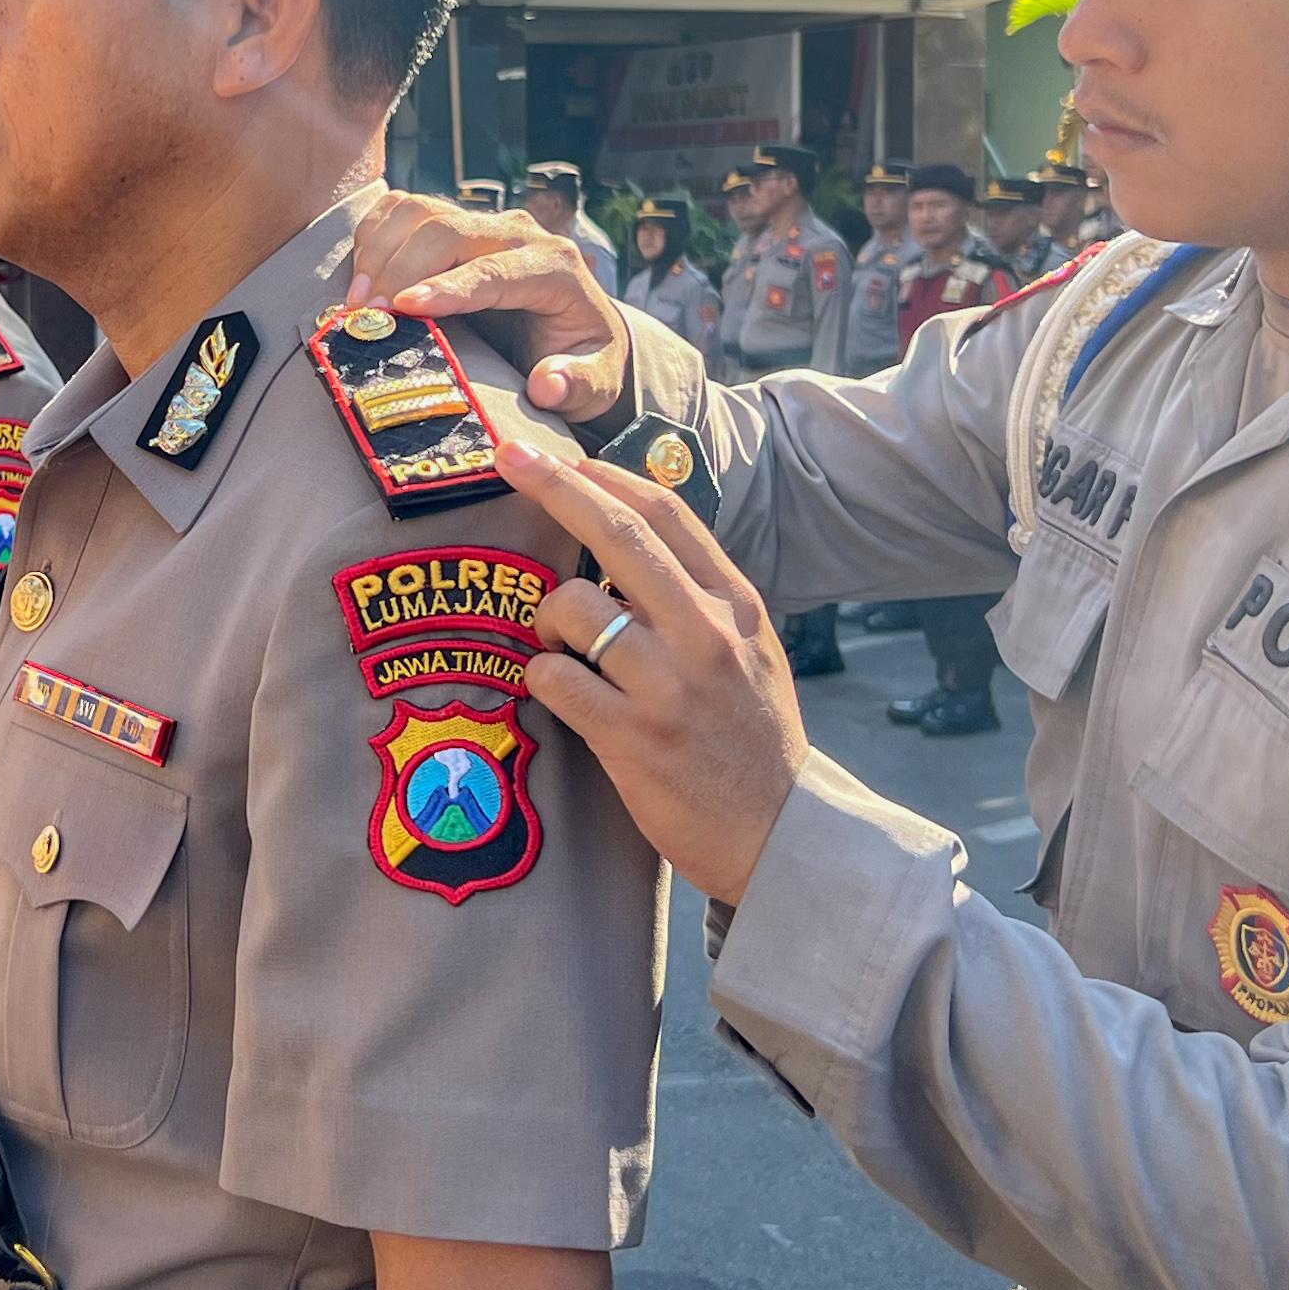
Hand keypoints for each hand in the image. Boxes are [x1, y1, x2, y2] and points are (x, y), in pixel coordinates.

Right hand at [345, 190, 628, 420]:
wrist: (576, 333)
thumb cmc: (581, 360)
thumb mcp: (596, 384)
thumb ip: (579, 385)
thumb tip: (547, 384)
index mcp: (556, 268)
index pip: (494, 270)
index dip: (447, 286)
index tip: (403, 305)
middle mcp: (519, 234)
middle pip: (447, 229)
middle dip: (399, 268)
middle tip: (364, 316)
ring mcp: (483, 224)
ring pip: (420, 211)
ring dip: (380, 250)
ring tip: (356, 301)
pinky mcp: (455, 224)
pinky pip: (403, 209)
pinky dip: (375, 234)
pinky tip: (360, 275)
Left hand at [500, 433, 804, 906]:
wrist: (780, 834)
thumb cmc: (751, 738)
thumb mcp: (749, 650)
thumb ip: (695, 597)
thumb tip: (622, 541)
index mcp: (733, 604)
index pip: (666, 513)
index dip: (606, 474)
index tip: (561, 454)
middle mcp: (704, 634)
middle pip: (618, 533)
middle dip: (553, 485)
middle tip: (508, 455)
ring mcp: (668, 686)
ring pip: (573, 607)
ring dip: (545, 617)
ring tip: (557, 644)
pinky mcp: (633, 739)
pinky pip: (555, 679)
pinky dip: (542, 675)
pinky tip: (557, 688)